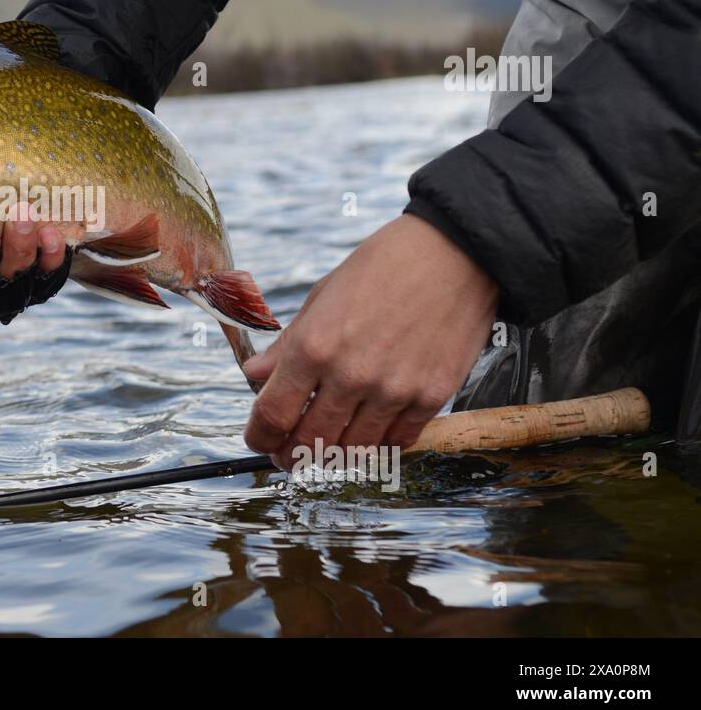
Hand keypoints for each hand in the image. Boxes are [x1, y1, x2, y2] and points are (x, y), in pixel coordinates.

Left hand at [243, 214, 497, 464]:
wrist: (454, 253)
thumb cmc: (382, 267)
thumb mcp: (322, 296)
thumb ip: (287, 343)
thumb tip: (255, 373)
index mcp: (314, 346)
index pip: (273, 415)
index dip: (259, 437)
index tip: (258, 440)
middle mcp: (350, 375)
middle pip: (310, 442)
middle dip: (291, 456)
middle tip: (288, 456)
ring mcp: (393, 390)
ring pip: (353, 449)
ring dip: (333, 455)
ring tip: (325, 448)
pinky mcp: (431, 397)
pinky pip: (397, 442)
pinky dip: (378, 444)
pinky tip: (367, 433)